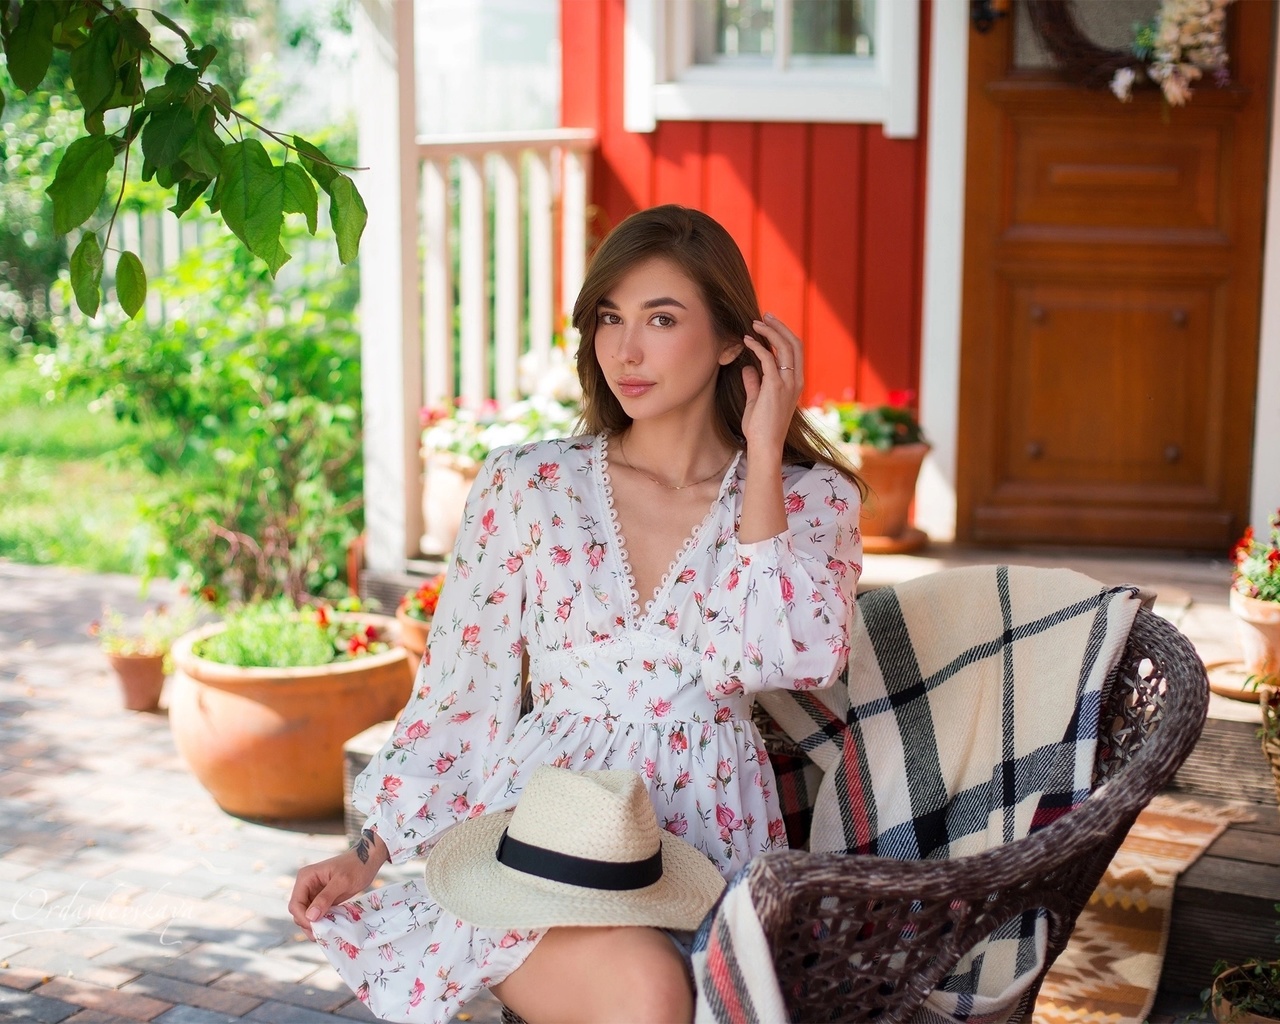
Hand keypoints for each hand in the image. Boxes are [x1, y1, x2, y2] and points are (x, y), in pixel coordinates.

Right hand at [288, 831, 387, 939]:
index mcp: (306, 877)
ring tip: (326, 935)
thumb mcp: (342, 882)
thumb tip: (310, 916)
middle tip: (322, 936)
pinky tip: (330, 928)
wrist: (368, 859)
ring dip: (314, 925)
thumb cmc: (357, 866)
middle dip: (308, 924)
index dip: (303, 918)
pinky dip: (321, 922)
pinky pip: (316, 913)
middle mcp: (306, 885)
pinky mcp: (321, 898)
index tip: (317, 929)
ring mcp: (313, 892)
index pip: (295, 904)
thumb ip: (326, 898)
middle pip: (298, 911)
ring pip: (306, 915)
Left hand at [740, 313, 804, 455]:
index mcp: (795, 383)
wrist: (764, 446)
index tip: (768, 325)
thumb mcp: (757, 401)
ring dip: (770, 331)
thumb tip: (748, 369)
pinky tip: (747, 341)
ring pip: (785, 347)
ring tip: (754, 323)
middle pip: (794, 343)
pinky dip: (758, 346)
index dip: (783, 335)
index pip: (795, 351)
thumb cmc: (760, 428)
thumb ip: (754, 383)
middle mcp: (795, 381)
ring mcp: (788, 383)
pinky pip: (769, 358)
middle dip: (780, 326)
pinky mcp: (775, 386)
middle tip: (764, 316)